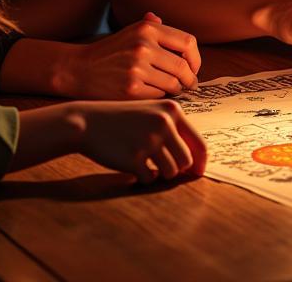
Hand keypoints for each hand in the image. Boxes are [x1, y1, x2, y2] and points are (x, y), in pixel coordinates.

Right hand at [67, 13, 200, 99]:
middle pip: (183, 66)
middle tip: (190, 85)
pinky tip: (153, 94)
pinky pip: (158, 95)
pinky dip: (159, 96)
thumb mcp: (133, 31)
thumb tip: (187, 43)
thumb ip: (159, 31)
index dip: (196, 58)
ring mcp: (137, 68)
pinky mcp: (130, 89)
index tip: (193, 67)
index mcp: (147, 29)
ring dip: (176, 89)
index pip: (187, 42)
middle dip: (190, 78)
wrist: (79, 68)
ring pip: (173, 83)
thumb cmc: (111, 51)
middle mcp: (143, 46)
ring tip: (174, 90)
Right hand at [74, 99, 206, 183]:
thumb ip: (174, 131)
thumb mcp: (152, 114)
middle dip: (176, 168)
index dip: (201, 162)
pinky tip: (133, 166)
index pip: (199, 143)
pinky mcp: (134, 158)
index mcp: (172, 111)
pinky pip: (149, 179)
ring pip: (170, 172)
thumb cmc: (124, 121)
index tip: (198, 173)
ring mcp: (149, 141)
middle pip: (186, 162)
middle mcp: (164, 124)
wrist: (89, 122)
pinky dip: (143, 177)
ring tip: (147, 163)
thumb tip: (196, 163)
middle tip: (162, 166)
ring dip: (160, 173)